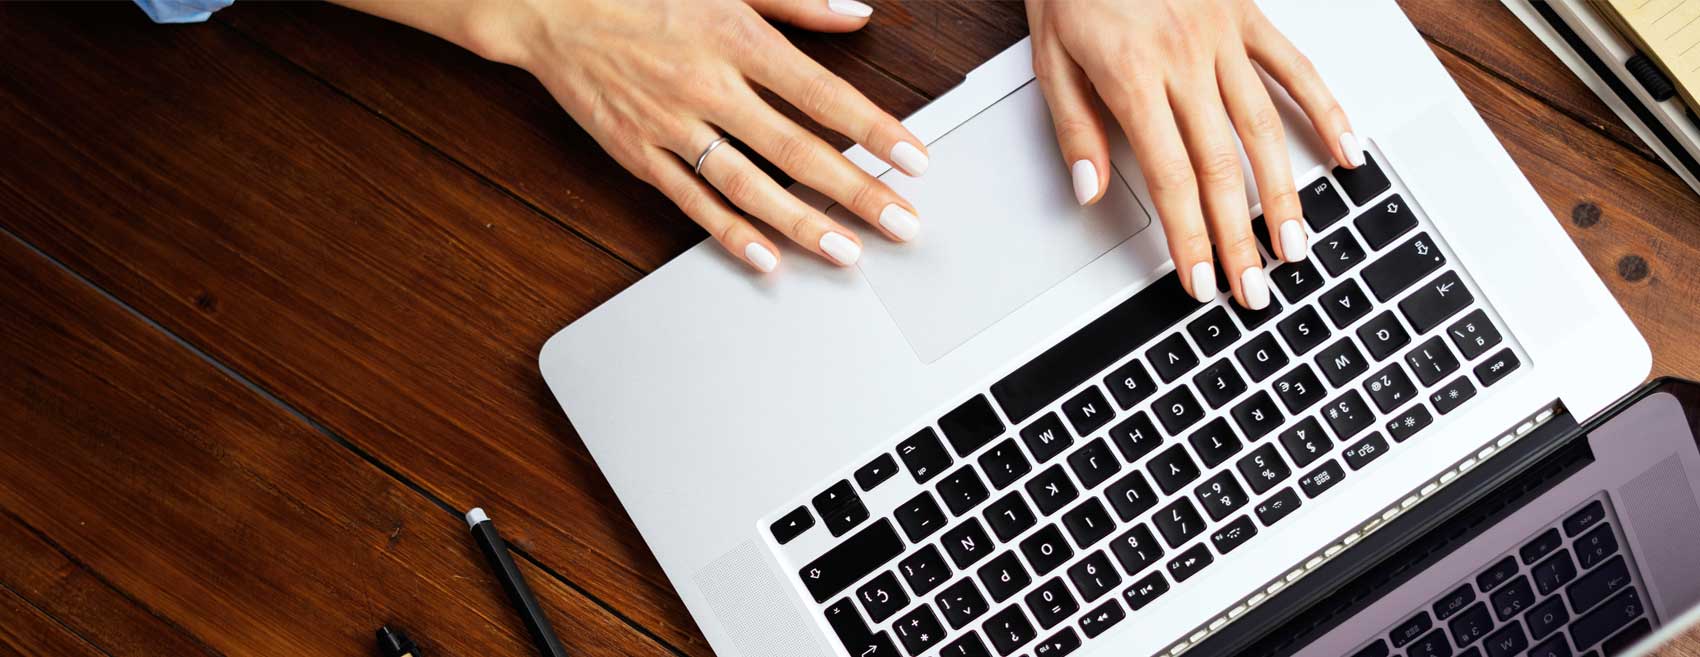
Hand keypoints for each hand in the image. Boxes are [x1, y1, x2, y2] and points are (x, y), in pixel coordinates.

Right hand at [475, 0, 927, 271]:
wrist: (545, 2)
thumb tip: (856, 14)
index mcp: (734, 36)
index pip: (822, 94)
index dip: (874, 130)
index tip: (914, 160)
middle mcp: (706, 85)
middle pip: (795, 149)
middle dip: (856, 191)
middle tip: (901, 224)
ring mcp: (669, 125)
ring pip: (746, 185)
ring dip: (800, 223)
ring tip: (846, 252)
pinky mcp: (635, 153)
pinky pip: (689, 199)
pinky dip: (727, 232)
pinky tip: (764, 258)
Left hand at [1026, 0, 1360, 308]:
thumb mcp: (1049, 55)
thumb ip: (1075, 126)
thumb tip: (1091, 191)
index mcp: (1132, 76)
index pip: (1170, 177)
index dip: (1189, 237)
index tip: (1201, 281)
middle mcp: (1185, 59)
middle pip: (1222, 166)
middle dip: (1240, 236)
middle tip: (1255, 288)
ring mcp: (1223, 36)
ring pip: (1264, 127)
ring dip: (1286, 193)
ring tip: (1298, 245)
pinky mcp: (1248, 15)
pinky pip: (1295, 67)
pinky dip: (1326, 110)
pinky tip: (1349, 152)